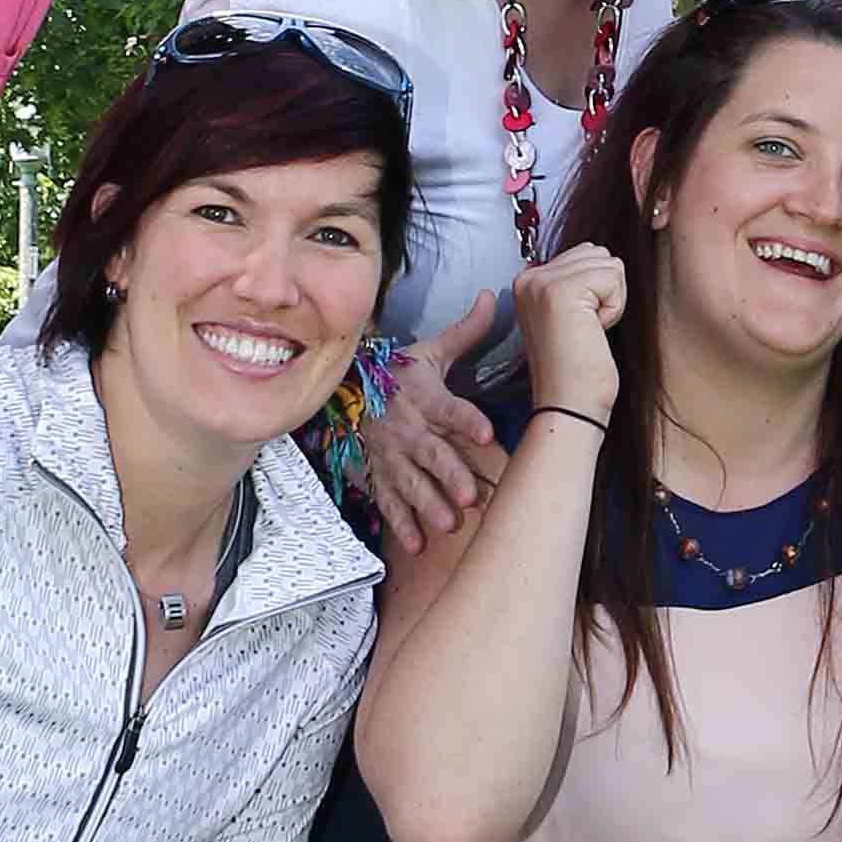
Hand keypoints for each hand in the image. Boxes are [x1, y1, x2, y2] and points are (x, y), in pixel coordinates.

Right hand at [365, 309, 505, 556]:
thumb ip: (465, 331)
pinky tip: (416, 546)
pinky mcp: (380, 475)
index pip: (451, 409)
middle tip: (471, 497)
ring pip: (411, 484)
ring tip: (448, 525)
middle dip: (451, 475)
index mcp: (425, 397)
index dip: (468, 420)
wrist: (346, 390)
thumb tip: (495, 295)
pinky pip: (388, 502)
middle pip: (433, 454)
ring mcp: (392, 456)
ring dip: (429, 505)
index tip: (488, 433)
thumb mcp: (430, 351)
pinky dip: (401, 525)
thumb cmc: (398, 373)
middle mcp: (409, 429)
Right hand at [515, 245, 628, 422]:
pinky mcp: (561, 291)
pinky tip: (593, 331)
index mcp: (528, 281)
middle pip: (598, 254)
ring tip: (587, 331)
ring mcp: (542, 283)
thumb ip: (577, 282)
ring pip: (608, 263)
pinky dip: (614, 307)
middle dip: (604, 291)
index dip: (596, 292)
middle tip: (584, 329)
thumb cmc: (577, 369)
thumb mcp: (572, 314)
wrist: (569, 406)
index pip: (585, 254)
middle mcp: (529, 277)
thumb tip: (601, 256)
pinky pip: (613, 278)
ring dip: (610, 300)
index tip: (577, 327)